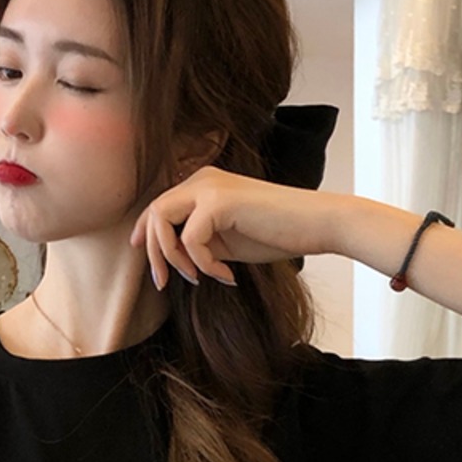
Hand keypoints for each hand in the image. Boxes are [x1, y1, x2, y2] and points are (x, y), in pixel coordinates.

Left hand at [128, 166, 337, 289]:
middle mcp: (202, 178)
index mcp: (203, 183)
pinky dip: (205, 266)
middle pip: (153, 213)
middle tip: (163, 283)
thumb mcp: (225, 240)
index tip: (152, 266)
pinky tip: (227, 276)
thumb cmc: (275, 234)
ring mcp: (210, 187)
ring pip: (162, 223)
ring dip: (175, 259)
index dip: (145, 235)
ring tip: (199, 279)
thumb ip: (197, 242)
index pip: (158, 206)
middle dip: (153, 253)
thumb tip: (169, 258)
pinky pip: (191, 241)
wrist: (316, 225)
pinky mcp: (220, 202)